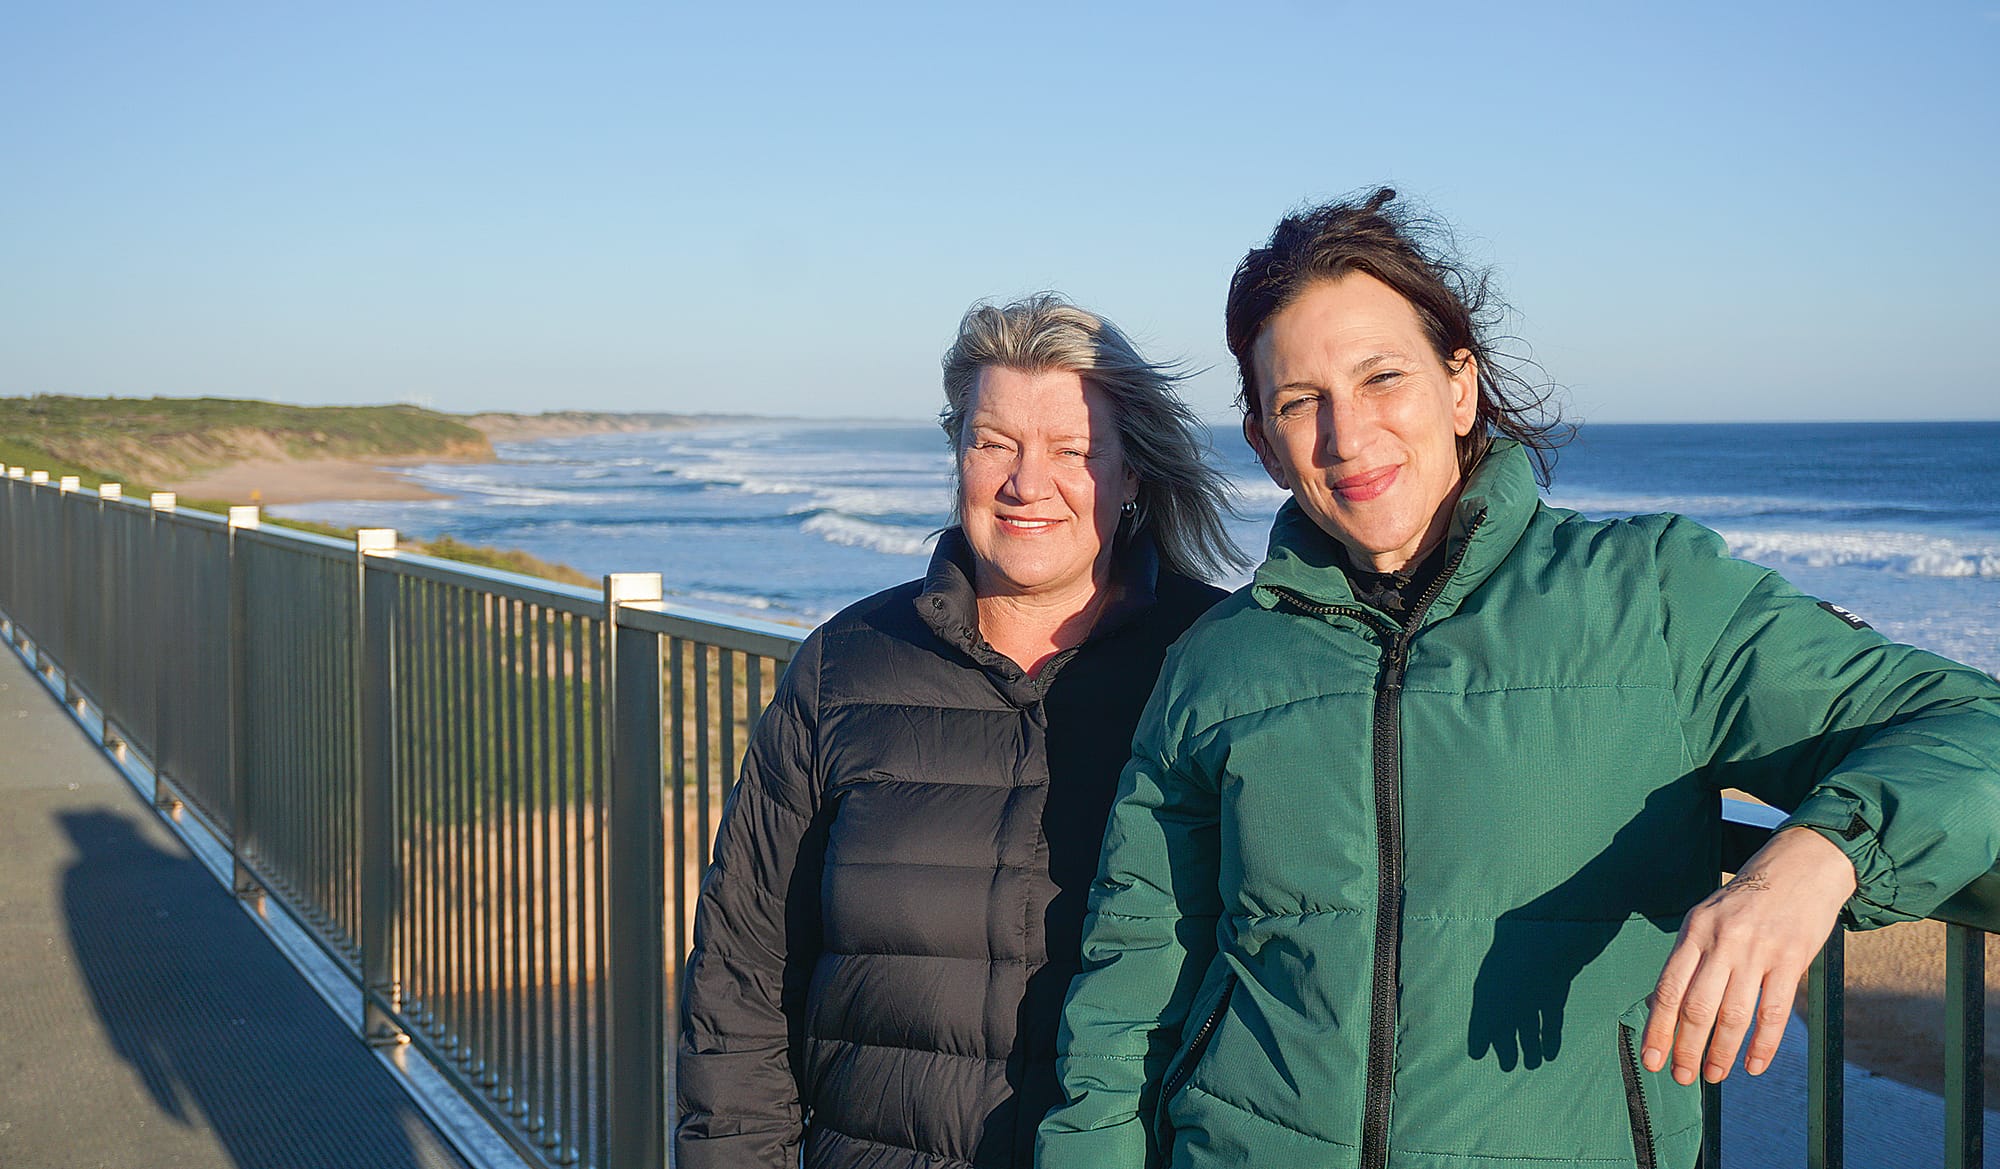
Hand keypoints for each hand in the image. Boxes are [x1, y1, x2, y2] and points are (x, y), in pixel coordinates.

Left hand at [1642, 826, 1856, 1084]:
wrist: (1803, 864)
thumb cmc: (1748, 898)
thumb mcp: (1708, 916)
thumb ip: (1691, 957)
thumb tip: (1666, 1006)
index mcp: (1695, 929)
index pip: (1668, 988)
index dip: (1658, 1029)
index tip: (1651, 1059)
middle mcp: (1722, 940)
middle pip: (1697, 1008)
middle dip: (1686, 1048)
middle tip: (1682, 1076)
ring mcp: (1758, 950)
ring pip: (1733, 1015)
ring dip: (1721, 1052)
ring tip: (1713, 1076)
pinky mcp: (1791, 958)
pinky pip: (1773, 1012)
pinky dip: (1762, 1045)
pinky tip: (1754, 1066)